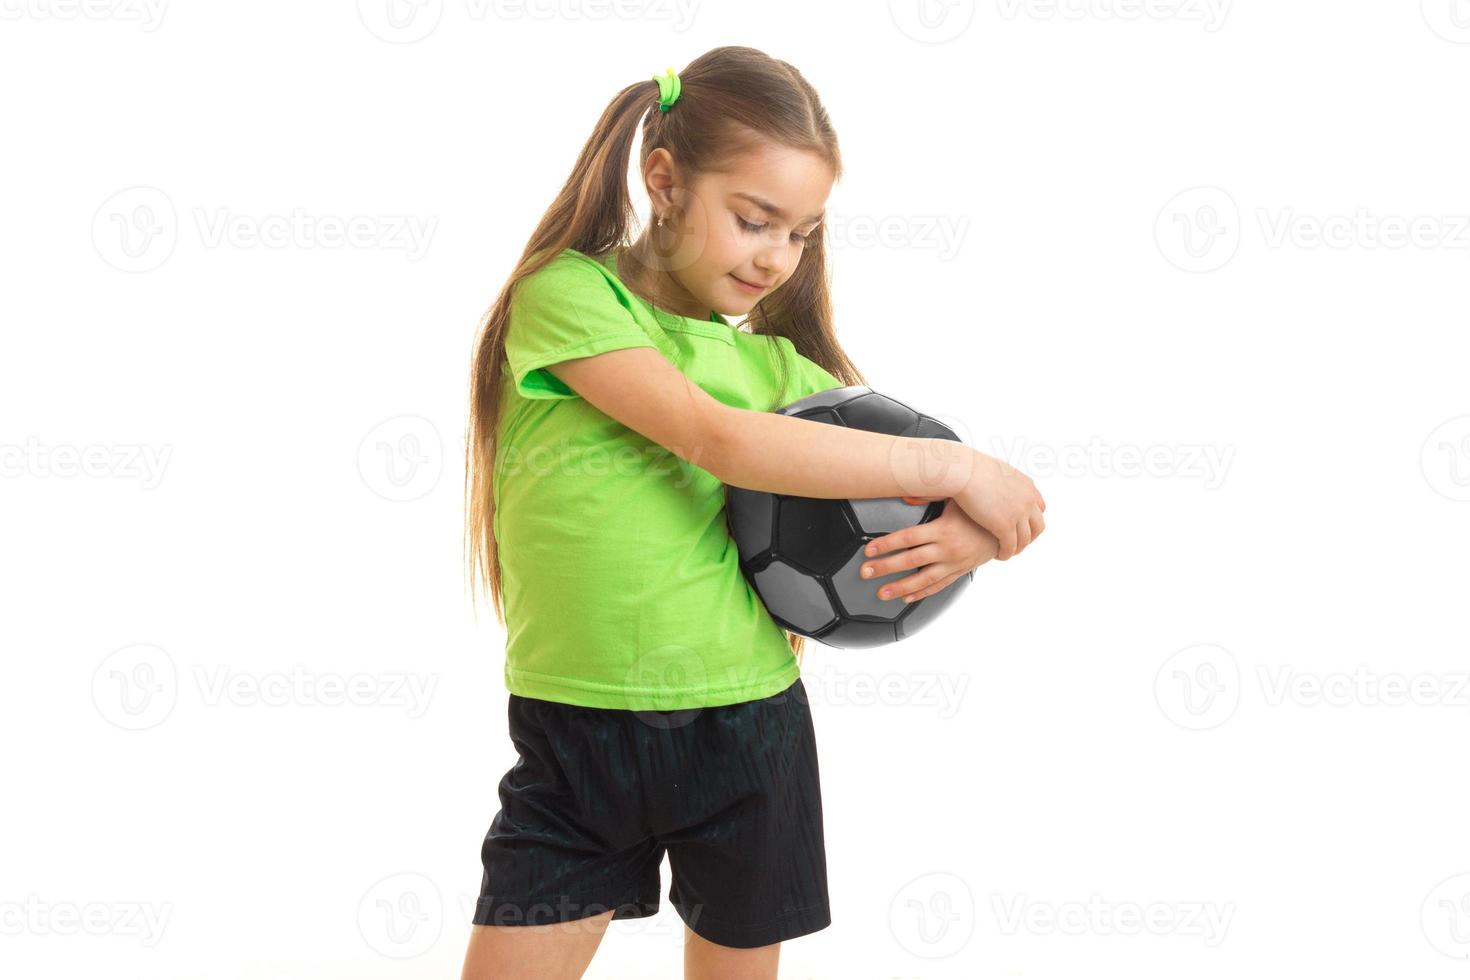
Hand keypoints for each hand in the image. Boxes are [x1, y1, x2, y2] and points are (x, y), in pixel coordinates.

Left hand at [857, 497, 1001, 604]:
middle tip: (865, 572)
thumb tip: (903, 494)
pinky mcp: (959, 572)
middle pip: (909, 561)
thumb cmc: (979, 510)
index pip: (908, 539)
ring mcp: (953, 564)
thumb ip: (928, 496)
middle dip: (885, 567)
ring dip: (900, 587)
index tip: (869, 550)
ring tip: (881, 593)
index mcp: (943, 529)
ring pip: (922, 579)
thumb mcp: (955, 497)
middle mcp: (947, 549)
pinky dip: (921, 593)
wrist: (1008, 528)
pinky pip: (938, 586)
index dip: (886, 545)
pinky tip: (906, 598)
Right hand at [952, 450, 1045, 559]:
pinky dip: (1006, 553)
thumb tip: (993, 480)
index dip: (1031, 519)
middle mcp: (1027, 500)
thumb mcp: (994, 470)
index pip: (1039, 507)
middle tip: (1017, 544)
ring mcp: (1018, 514)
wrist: (962, 471)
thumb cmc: (969, 467)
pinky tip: (998, 556)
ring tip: (1006, 552)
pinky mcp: (1005, 526)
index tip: (1022, 526)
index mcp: (1026, 485)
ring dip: (1017, 548)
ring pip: (1025, 540)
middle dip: (1029, 537)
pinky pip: (1010, 546)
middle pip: (1038, 526)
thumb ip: (1000, 479)